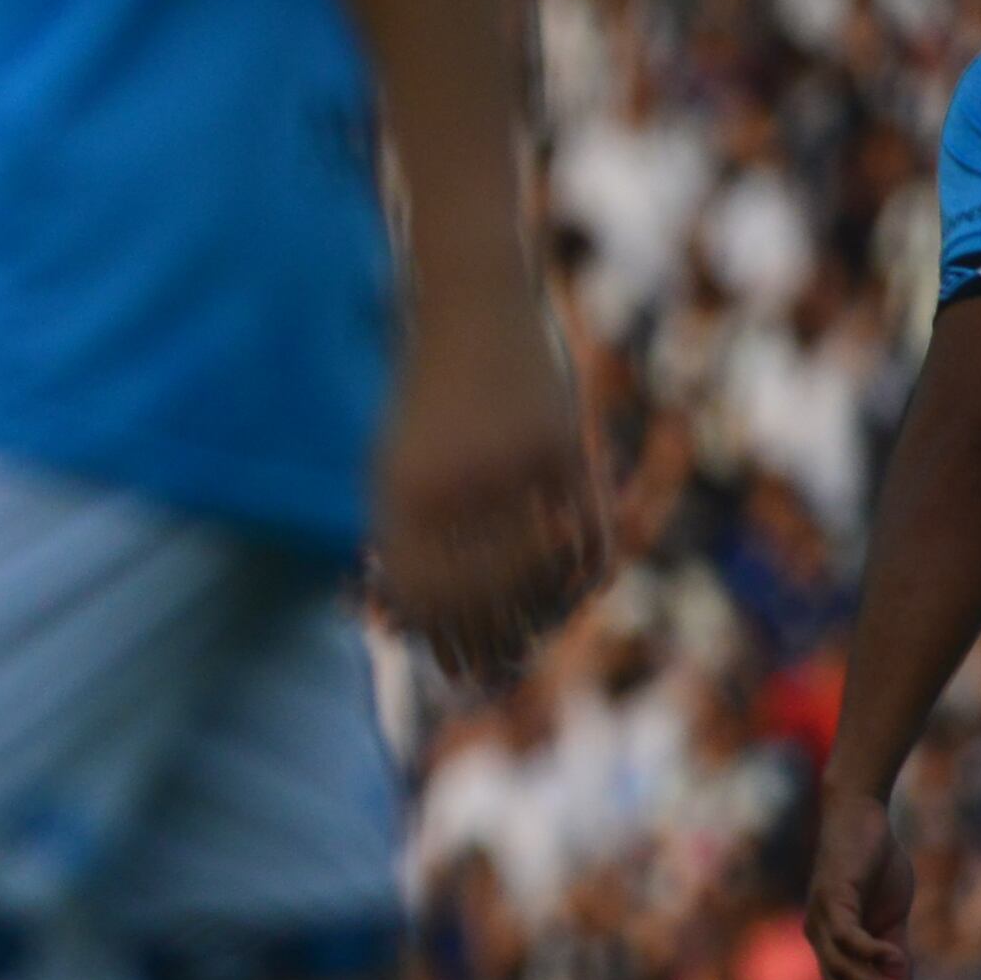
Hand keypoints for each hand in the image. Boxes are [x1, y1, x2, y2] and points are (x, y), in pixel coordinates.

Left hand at [368, 281, 601, 678]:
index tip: (454, 667)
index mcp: (403, 492)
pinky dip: (583, 576)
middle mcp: (456, 485)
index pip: (425, 594)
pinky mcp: (566, 447)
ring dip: (539, 618)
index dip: (441, 640)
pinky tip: (574, 595)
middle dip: (491, 643)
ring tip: (534, 640)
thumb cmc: (429, 397)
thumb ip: (403, 537)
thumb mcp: (397, 465)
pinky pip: (582, 534)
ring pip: (536, 572)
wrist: (472, 309)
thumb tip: (408, 623)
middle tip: (500, 671)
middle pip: (482, 594)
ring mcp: (514, 465)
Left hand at [808, 776, 920, 979]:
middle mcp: (817, 936)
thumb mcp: (890, 917)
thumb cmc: (874, 867)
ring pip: (841, 968)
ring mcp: (820, 918)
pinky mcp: (831, 897)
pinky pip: (847, 935)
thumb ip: (894, 952)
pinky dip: (870, 952)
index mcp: (829, 944)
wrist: (861, 820)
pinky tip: (896, 962)